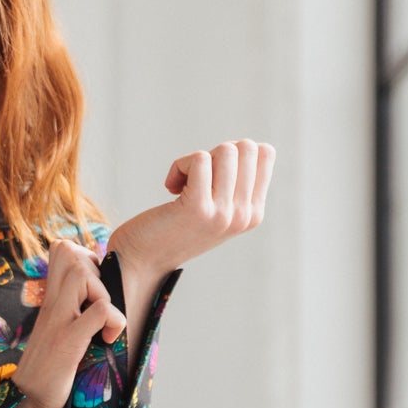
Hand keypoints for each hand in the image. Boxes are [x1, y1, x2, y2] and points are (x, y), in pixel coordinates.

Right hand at [0, 238, 126, 407]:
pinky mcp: (69, 341)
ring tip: (104, 320)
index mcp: (50, 302)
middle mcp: (51, 306)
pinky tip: (107, 340)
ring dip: (104, 293)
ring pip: (84, 276)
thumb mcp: (56, 331)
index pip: (61, 252)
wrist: (29, 401)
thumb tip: (92, 299)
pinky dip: (114, 321)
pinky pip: (101, 311)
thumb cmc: (49, 370)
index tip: (97, 286)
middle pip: (69, 254)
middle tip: (101, 301)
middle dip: (96, 270)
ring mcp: (59, 322)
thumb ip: (69, 310)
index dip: (86, 259)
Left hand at [108, 138, 275, 278]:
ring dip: (196, 160)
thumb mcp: (216, 210)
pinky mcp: (198, 207)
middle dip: (216, 154)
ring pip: (226, 150)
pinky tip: (171, 187)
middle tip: (196, 179)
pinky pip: (199, 159)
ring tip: (183, 184)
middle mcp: (244, 215)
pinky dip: (179, 165)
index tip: (212, 176)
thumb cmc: (175, 228)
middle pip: (246, 148)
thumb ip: (235, 185)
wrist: (142, 261)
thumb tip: (242, 146)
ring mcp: (223, 213)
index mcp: (253, 213)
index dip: (233, 154)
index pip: (265, 153)